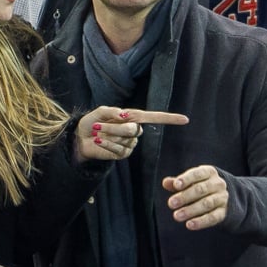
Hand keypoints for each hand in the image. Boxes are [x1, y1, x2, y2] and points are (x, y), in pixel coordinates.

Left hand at [74, 107, 188, 163]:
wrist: (81, 138)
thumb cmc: (91, 122)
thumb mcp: (99, 112)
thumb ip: (112, 111)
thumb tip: (125, 116)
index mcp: (133, 117)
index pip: (155, 118)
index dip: (169, 119)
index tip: (185, 120)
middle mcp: (134, 130)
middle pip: (132, 130)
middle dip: (113, 128)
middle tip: (97, 126)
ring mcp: (130, 144)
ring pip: (123, 140)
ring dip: (107, 135)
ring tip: (96, 132)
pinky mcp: (122, 154)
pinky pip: (118, 150)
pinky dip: (106, 144)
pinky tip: (98, 141)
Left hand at [161, 165, 227, 229]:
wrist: (225, 197)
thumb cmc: (202, 186)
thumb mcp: (191, 181)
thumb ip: (178, 183)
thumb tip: (165, 182)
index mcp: (209, 172)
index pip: (197, 174)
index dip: (186, 179)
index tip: (176, 185)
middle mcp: (218, 184)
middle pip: (201, 189)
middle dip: (185, 196)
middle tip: (171, 203)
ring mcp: (222, 198)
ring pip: (206, 204)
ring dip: (190, 210)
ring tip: (177, 216)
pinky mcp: (223, 212)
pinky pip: (212, 217)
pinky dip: (201, 221)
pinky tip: (189, 224)